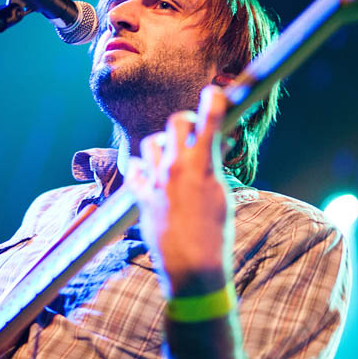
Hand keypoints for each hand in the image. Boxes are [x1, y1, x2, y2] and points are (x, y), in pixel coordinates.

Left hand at [127, 85, 233, 297]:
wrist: (192, 266)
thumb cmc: (215, 233)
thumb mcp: (222, 196)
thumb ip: (214, 166)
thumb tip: (216, 144)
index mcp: (202, 167)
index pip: (209, 122)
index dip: (213, 102)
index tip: (215, 92)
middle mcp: (176, 168)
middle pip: (176, 122)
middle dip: (186, 121)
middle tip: (192, 131)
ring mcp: (156, 181)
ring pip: (152, 142)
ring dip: (163, 144)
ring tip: (172, 155)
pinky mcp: (141, 196)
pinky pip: (135, 169)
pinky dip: (143, 168)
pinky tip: (152, 176)